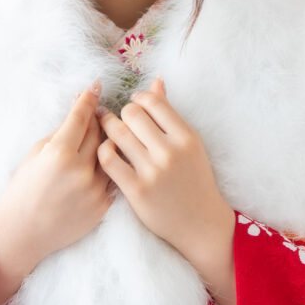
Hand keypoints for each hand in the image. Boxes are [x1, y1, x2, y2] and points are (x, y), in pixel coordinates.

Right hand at [0, 83, 113, 304]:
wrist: (24, 231)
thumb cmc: (24, 188)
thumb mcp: (36, 153)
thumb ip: (61, 133)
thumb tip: (81, 111)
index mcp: (59, 153)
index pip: (81, 117)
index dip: (89, 99)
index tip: (97, 86)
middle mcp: (80, 171)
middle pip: (100, 133)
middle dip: (100, 118)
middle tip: (101, 109)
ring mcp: (95, 190)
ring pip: (112, 154)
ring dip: (110, 142)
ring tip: (109, 133)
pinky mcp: (103, 206)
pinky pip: (113, 177)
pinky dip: (111, 167)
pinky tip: (109, 160)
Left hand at [96, 77, 237, 304]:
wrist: (200, 224)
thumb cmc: (194, 179)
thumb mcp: (189, 145)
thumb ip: (170, 114)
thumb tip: (156, 81)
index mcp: (186, 137)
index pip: (153, 102)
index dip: (138, 98)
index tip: (134, 106)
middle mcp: (170, 152)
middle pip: (132, 114)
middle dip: (122, 113)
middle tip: (119, 118)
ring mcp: (152, 172)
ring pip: (117, 133)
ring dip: (108, 127)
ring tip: (106, 128)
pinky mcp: (136, 191)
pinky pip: (108, 160)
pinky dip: (104, 151)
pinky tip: (108, 152)